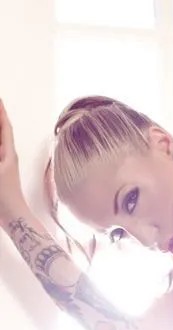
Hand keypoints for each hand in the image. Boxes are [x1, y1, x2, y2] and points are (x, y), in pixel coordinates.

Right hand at [0, 99, 25, 225]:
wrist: (13, 217)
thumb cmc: (4, 196)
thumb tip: (0, 145)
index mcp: (8, 153)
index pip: (5, 127)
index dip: (1, 112)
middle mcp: (7, 157)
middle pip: (2, 132)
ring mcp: (4, 166)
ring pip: (0, 143)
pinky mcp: (1, 175)